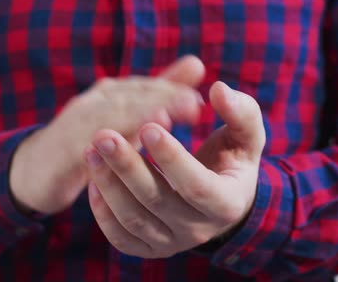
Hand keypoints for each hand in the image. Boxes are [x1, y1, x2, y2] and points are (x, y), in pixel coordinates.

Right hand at [10, 56, 205, 213]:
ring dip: (134, 117)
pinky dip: (102, 149)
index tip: (201, 98)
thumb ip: (160, 90)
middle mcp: (95, 103)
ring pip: (108, 119)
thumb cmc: (88, 138)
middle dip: (161, 97)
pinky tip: (120, 155)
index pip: (147, 87)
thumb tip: (198, 63)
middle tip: (192, 104)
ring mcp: (76, 125)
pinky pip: (82, 149)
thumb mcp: (125, 113)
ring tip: (163, 119)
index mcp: (114, 94)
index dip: (174, 90)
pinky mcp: (62, 153)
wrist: (35, 168)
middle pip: (130, 97)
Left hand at [85, 82, 264, 257]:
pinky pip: (121, 238)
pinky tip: (93, 179)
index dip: (171, 157)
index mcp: (226, 203)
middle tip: (103, 135)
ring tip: (91, 149)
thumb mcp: (246, 136)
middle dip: (127, 166)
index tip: (148, 124)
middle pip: (157, 201)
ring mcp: (172, 243)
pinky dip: (102, 213)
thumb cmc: (232, 159)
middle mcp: (199, 230)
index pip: (196, 185)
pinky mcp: (150, 248)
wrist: (222, 199)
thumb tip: (218, 90)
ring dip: (108, 184)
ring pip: (133, 219)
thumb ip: (240, 111)